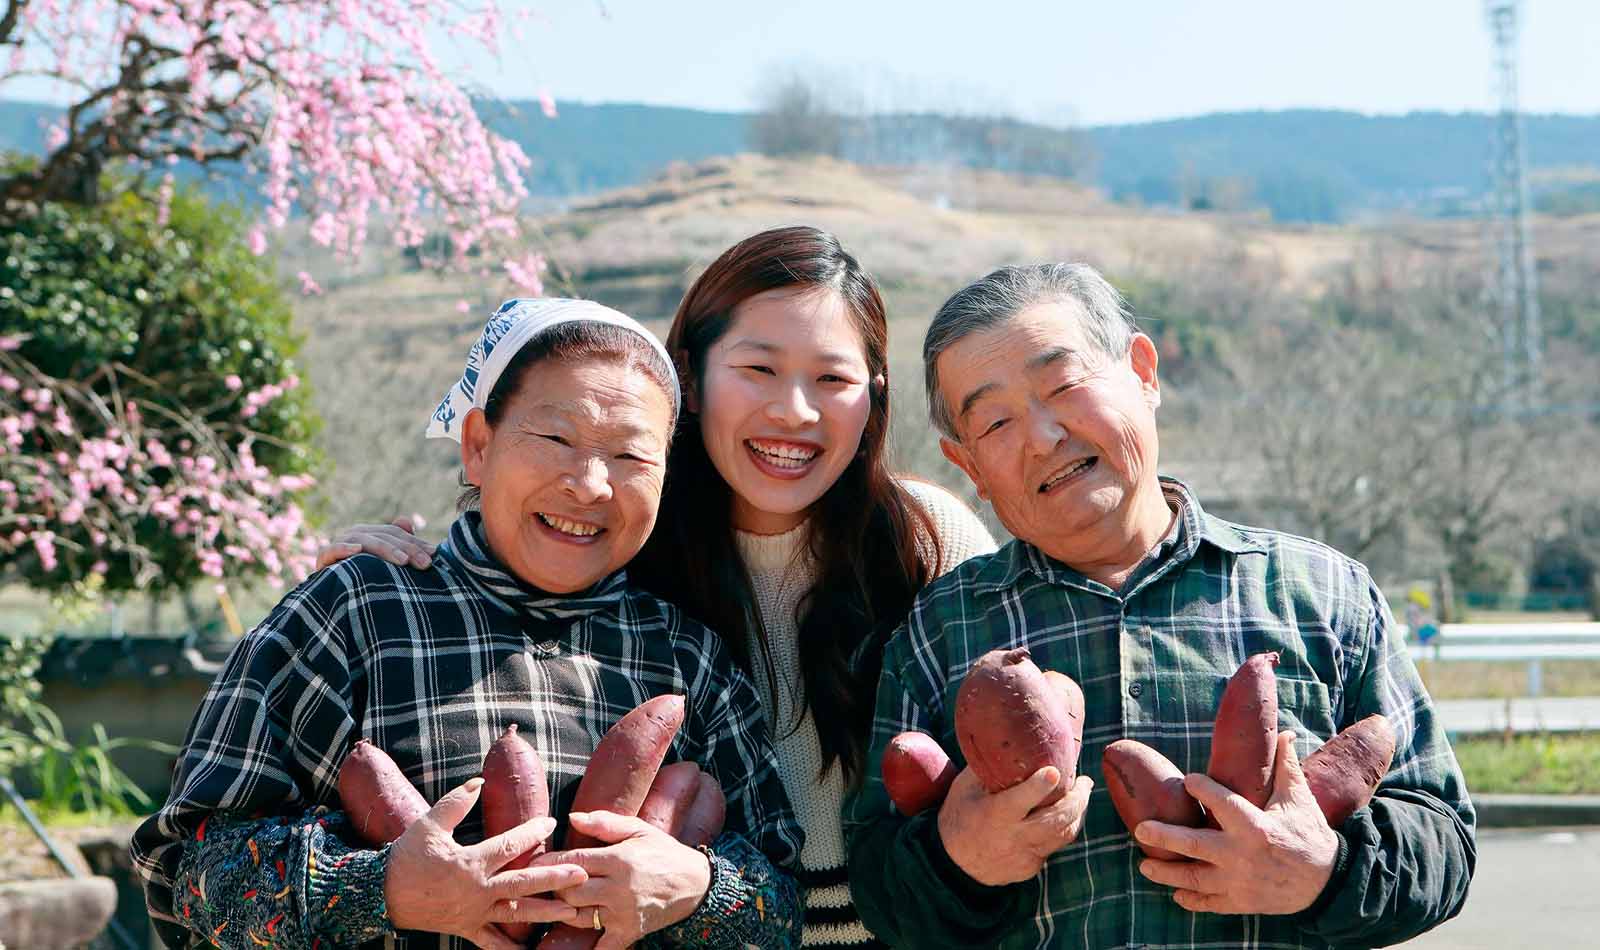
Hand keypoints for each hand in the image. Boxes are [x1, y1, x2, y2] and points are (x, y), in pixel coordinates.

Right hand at [315, 516, 435, 570]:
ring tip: (403, 561)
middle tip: (425, 564)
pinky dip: (343, 549)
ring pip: (364, 541)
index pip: (396, 534)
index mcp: (371, 534)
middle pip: (384, 536)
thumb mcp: (383, 563)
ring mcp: (339, 544)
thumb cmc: (362, 577)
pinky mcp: (324, 558)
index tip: (434, 554)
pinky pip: (331, 550)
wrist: (330, 595)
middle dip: (407, 549)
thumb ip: (397, 543)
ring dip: (384, 549)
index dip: (415, 542)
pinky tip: (357, 552)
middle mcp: (356, 535)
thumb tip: (406, 521)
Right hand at [384, 778, 587, 949]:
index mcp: (471, 863)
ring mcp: (474, 912)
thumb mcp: (427, 825)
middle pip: (524, 883)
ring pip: (517, 914)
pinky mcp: (467, 928)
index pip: (510, 845)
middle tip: (582, 872)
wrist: (381, 895)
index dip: (532, 831)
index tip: (551, 820)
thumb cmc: (406, 857)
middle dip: (555, 877)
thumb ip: (455, 802)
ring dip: (546, 912)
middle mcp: (478, 890)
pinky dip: (511, 948)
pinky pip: (492, 942)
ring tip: (573, 911)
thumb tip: (479, 781)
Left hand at [526, 811, 711, 948]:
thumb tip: (572, 818)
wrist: (696, 883)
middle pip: (571, 890)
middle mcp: (619, 887)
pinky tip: (573, 945)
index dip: (549, 862)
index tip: (533, 862)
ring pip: (579, 915)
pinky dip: (587, 948)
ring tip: (557, 902)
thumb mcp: (639, 829)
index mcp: (619, 859)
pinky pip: (602, 946)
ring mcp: (623, 912)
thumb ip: (605, 822)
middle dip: (554, 886)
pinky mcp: (630, 931)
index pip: (573, 861)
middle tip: (545, 883)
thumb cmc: (664, 852)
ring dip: (564, 909)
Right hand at [936, 765, 1092, 885]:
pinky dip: (1059, 830)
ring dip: (1077, 814)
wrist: (952, 862)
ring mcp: (1024, 856)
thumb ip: (990, 768)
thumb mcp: (965, 787)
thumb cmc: (960, 814)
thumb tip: (1012, 739)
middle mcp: (1013, 837)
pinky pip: (1053, 847)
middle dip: (1078, 800)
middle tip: (1085, 782)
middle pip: (1057, 820)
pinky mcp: (1031, 868)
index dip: (1040, 786)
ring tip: (1081, 796)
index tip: (1056, 771)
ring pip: (1063, 836)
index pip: (1021, 800)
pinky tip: (1060, 816)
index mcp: (994, 815)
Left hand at [1135, 731, 1338, 914]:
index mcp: (1255, 826)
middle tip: (1140, 829)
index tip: (1187, 780)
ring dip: (1166, 872)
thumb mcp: (1299, 799)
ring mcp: (1239, 882)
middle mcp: (1242, 855)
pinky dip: (1190, 900)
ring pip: (1193, 878)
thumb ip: (1286, 766)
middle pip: (1193, 844)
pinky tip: (1175, 893)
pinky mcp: (1242, 902)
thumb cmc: (1310, 835)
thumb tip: (1285, 733)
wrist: (1329, 882)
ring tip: (1144, 865)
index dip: (1201, 788)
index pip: (1220, 802)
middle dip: (1163, 836)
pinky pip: (1209, 903)